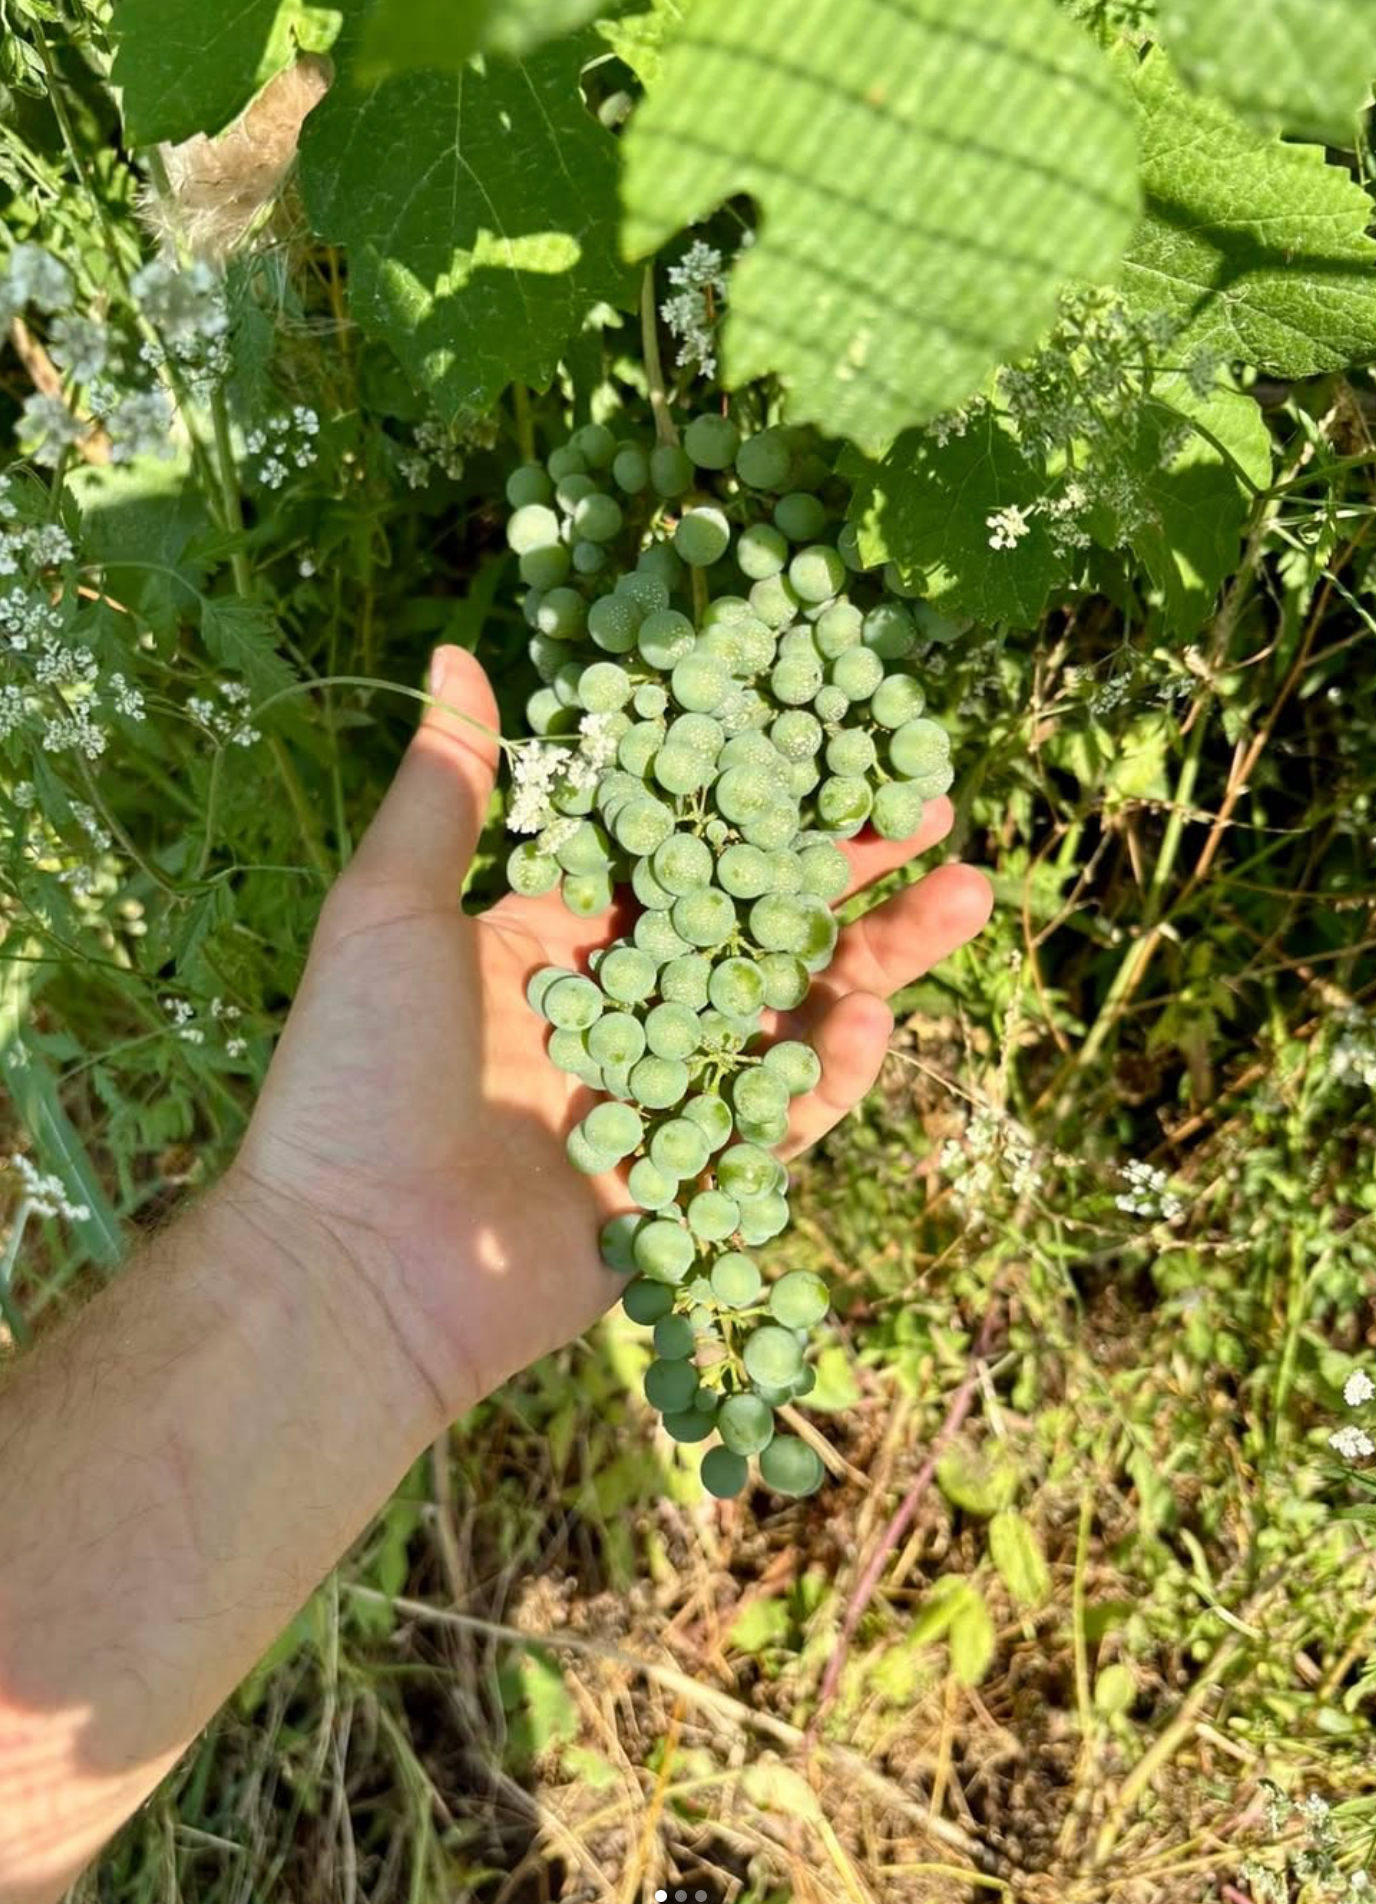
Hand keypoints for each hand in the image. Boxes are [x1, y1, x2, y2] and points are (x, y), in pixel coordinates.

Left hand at [234, 646, 991, 1417]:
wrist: (357, 1260)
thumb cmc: (360, 1072)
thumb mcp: (392, 909)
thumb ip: (449, 788)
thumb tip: (453, 655)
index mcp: (560, 939)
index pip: (681, 854)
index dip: (757, 803)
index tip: (829, 748)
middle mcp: (625, 1009)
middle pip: (760, 928)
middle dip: (851, 876)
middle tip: (938, 816)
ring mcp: (666, 1095)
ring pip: (794, 1014)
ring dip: (879, 961)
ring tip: (965, 899)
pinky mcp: (693, 1178)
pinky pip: (781, 1115)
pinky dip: (832, 1068)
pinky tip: (875, 1015)